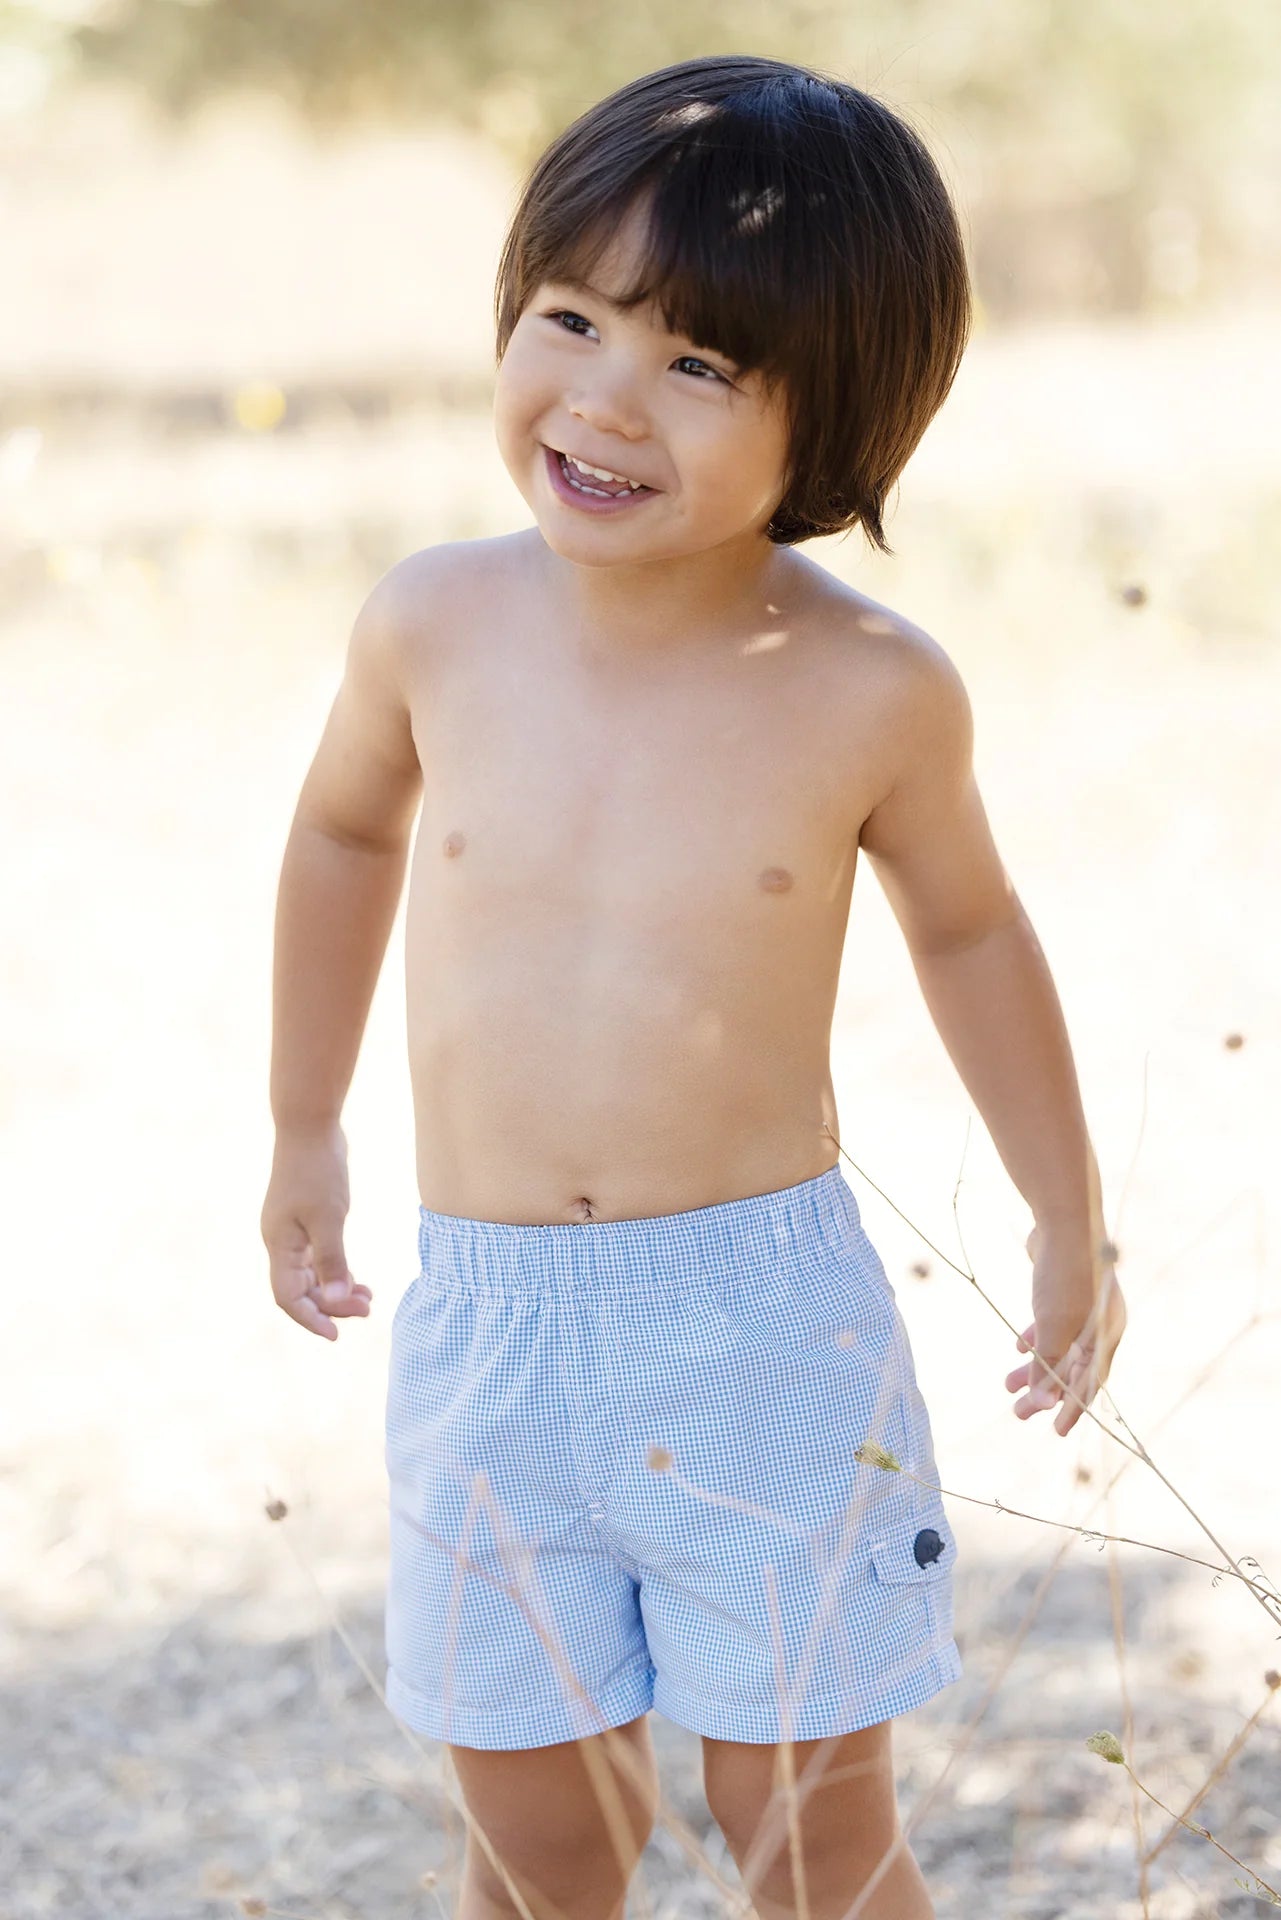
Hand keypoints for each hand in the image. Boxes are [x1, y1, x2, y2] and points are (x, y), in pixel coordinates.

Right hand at [261, 1124, 372, 1339]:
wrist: (310, 1127)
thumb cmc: (318, 1170)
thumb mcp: (329, 1217)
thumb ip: (333, 1259)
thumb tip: (337, 1299)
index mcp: (280, 1246)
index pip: (289, 1298)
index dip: (311, 1319)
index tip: (336, 1336)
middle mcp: (282, 1243)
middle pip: (301, 1291)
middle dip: (332, 1306)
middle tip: (367, 1310)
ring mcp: (292, 1231)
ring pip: (311, 1276)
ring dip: (337, 1290)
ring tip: (369, 1299)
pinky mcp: (305, 1220)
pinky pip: (317, 1259)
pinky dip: (337, 1271)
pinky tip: (358, 1279)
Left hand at [1004, 1221, 1126, 1435]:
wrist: (1062, 1221)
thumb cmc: (1066, 1276)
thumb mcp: (1054, 1326)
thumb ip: (1047, 1365)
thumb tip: (1041, 1405)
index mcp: (1107, 1336)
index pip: (1091, 1382)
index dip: (1073, 1408)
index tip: (1056, 1431)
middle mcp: (1099, 1324)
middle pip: (1072, 1368)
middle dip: (1045, 1392)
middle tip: (1019, 1413)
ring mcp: (1082, 1307)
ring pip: (1058, 1347)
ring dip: (1034, 1368)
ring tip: (1007, 1386)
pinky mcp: (1064, 1291)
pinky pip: (1051, 1326)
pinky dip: (1035, 1339)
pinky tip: (1016, 1349)